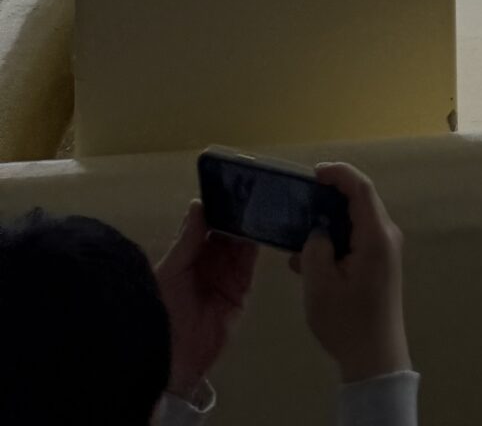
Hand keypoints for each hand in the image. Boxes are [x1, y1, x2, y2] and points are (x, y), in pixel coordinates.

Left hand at [154, 202, 257, 397]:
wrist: (169, 357)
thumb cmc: (160, 309)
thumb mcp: (169, 271)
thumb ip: (188, 240)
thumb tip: (199, 203)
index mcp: (188, 256)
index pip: (207, 225)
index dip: (219, 206)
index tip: (232, 184)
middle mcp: (208, 264)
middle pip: (228, 232)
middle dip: (238, 213)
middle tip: (252, 187)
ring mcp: (226, 278)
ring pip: (242, 244)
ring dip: (249, 226)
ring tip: (261, 200)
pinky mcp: (240, 293)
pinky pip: (250, 266)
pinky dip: (256, 247)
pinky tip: (262, 227)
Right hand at [291, 163, 409, 384]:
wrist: (375, 358)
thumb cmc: (347, 321)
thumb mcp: (320, 285)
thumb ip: (315, 249)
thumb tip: (318, 233)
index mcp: (376, 235)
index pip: (360, 188)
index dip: (338, 174)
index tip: (313, 174)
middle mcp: (386, 236)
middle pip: (360, 202)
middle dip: (330, 197)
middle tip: (300, 201)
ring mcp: (385, 251)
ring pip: (356, 222)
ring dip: (329, 223)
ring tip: (297, 234)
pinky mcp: (379, 265)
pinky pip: (357, 240)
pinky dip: (335, 241)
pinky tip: (307, 260)